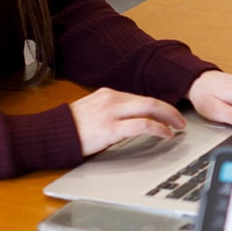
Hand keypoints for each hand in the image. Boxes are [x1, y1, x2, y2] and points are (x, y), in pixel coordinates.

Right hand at [69, 87, 188, 155]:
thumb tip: (130, 120)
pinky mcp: (111, 128)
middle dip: (169, 110)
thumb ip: (110, 112)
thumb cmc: (68, 129)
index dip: (158, 106)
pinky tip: (166, 134)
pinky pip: (143, 125)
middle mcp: (111, 99)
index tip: (168, 114)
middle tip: (181, 120)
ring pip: (150, 108)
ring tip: (178, 128)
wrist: (50, 135)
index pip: (140, 98)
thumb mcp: (92, 112)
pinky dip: (158, 128)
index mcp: (107, 94)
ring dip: (168, 118)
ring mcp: (112, 112)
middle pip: (150, 100)